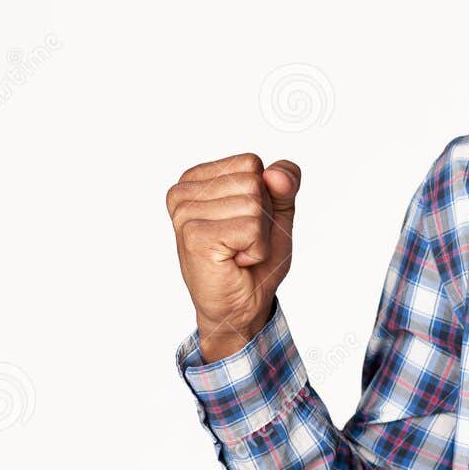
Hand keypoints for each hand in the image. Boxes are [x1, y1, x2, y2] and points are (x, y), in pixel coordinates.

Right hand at [166, 153, 301, 360]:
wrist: (241, 306)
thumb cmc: (254, 261)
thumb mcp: (278, 213)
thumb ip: (284, 184)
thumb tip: (276, 174)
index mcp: (198, 179)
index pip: (252, 163)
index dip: (265, 196)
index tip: (246, 223)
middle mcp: (184, 192)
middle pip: (255, 181)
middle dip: (263, 217)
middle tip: (243, 242)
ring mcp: (185, 213)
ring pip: (254, 204)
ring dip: (260, 236)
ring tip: (238, 251)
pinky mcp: (195, 235)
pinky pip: (251, 228)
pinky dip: (256, 250)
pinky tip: (235, 261)